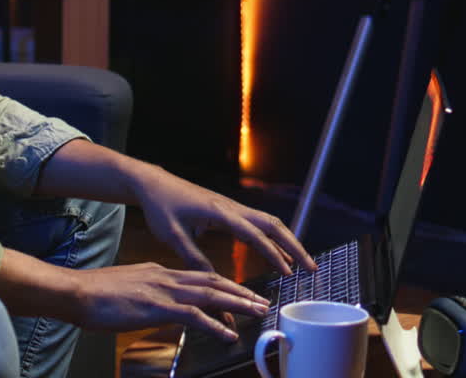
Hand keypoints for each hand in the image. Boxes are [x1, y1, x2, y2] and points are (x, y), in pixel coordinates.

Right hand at [70, 262, 270, 341]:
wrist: (76, 292)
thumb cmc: (95, 294)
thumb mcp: (129, 288)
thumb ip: (150, 294)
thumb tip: (161, 305)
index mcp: (160, 272)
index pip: (200, 275)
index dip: (224, 284)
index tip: (241, 292)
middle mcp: (166, 277)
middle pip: (212, 281)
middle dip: (240, 291)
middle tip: (260, 300)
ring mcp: (163, 291)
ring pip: (210, 294)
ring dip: (237, 303)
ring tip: (256, 311)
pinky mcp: (157, 307)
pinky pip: (193, 316)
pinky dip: (214, 324)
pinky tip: (227, 333)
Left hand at [132, 166, 317, 275]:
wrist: (154, 184)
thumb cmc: (160, 206)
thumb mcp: (173, 236)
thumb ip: (193, 258)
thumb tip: (213, 281)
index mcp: (219, 212)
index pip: (254, 235)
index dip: (272, 254)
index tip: (287, 272)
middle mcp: (231, 207)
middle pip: (273, 224)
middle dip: (294, 245)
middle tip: (311, 267)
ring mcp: (231, 207)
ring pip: (268, 223)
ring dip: (287, 241)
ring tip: (302, 264)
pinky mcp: (228, 211)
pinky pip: (257, 224)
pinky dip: (273, 238)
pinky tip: (278, 254)